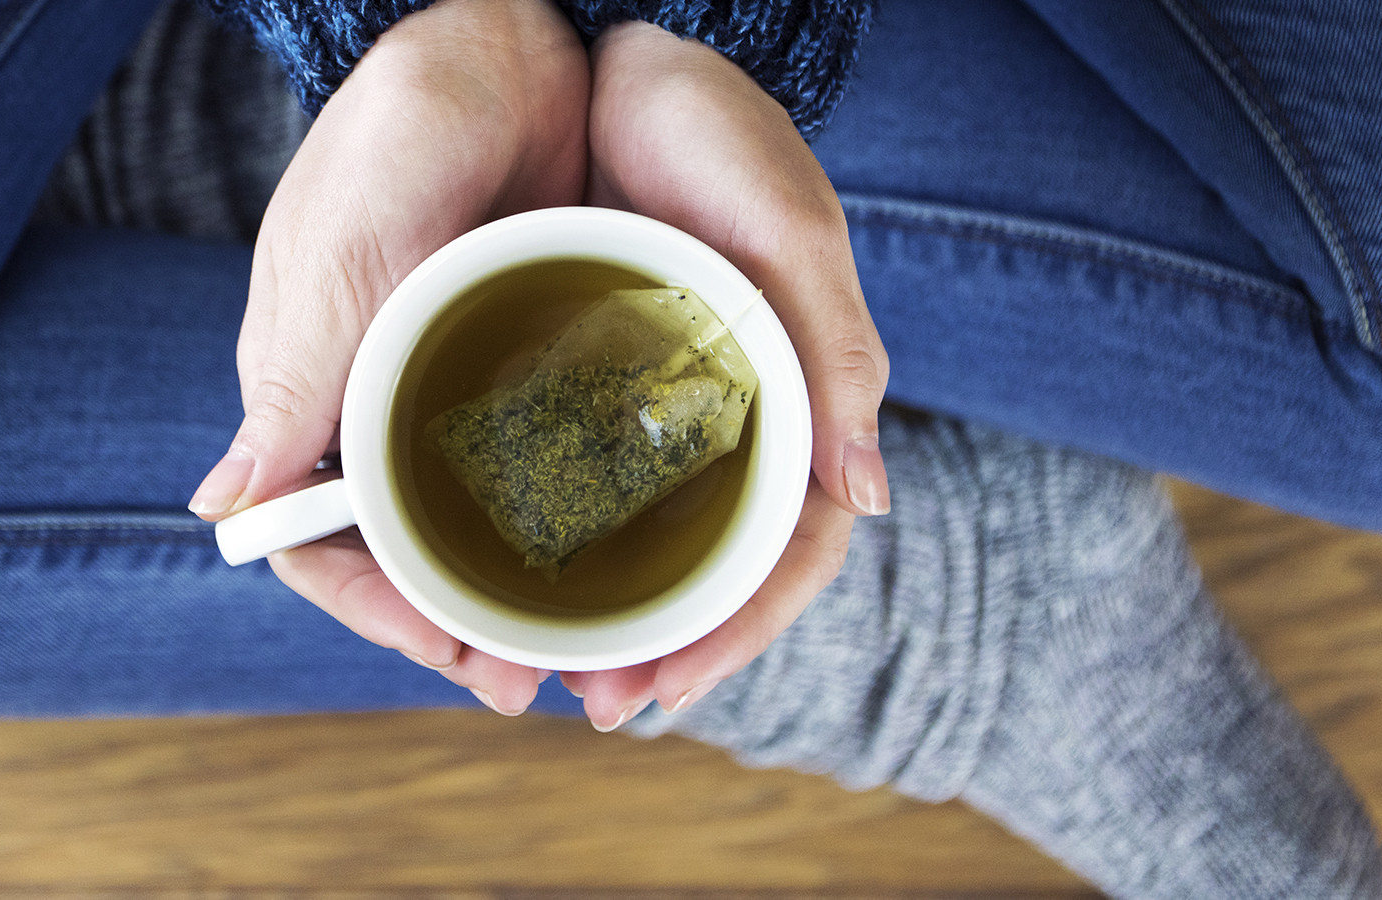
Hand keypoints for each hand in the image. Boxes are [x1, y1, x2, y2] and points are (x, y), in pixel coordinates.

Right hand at [189, 0, 589, 712]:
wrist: (496, 42)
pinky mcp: (530, 353)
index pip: (329, 546)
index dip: (384, 617)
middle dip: (464, 629)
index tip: (455, 659)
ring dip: (521, 594)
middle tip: (537, 683)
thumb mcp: (335, 267)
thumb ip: (290, 393)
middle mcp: (386, 407)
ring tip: (588, 649)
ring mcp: (457, 385)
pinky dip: (569, 520)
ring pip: (479, 524)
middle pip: (413, 555)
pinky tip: (619, 557)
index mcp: (319, 400)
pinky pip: (542, 460)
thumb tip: (226, 514)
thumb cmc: (392, 139)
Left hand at [559, 22, 889, 728]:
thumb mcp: (787, 230)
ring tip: (536, 671)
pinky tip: (510, 577)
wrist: (613, 54)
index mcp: (790, 398)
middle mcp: (730, 417)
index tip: (664, 688)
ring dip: (600, 617)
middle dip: (661, 650)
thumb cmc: (717, 134)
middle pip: (711, 568)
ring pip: (646, 541)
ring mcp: (661, 404)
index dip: (736, 631)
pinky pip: (583, 482)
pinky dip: (557, 544)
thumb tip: (871, 497)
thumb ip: (837, 352)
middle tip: (589, 703)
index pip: (787, 551)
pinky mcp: (591, 377)